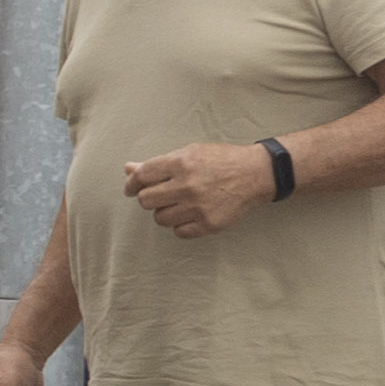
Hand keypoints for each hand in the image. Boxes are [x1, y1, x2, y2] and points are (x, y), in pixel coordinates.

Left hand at [121, 143, 273, 237]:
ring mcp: (198, 206)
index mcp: (180, 163)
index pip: (141, 177)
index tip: (131, 189)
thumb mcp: (189, 153)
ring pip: (160, 219)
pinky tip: (191, 215)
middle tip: (162, 195)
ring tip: (180, 204)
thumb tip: (128, 169)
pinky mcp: (209, 223)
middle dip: (149, 198)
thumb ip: (157, 163)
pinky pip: (179, 232)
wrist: (257, 173)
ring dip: (166, 212)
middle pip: (145, 201)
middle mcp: (187, 185)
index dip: (131, 184)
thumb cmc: (221, 161)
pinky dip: (181, 226)